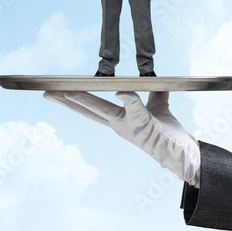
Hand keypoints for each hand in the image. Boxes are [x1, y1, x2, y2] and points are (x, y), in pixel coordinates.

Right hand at [44, 91, 200, 186]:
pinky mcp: (143, 126)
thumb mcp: (158, 107)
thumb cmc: (168, 133)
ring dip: (85, 101)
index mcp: (118, 120)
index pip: (91, 107)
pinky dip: (129, 99)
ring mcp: (129, 126)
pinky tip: (121, 92)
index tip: (59, 90)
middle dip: (66, 101)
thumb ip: (152, 93)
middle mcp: (119, 124)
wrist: (184, 154)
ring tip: (67, 92)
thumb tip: (152, 77)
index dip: (75, 98)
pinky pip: (136, 109)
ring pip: (103, 110)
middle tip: (48, 93)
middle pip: (88, 110)